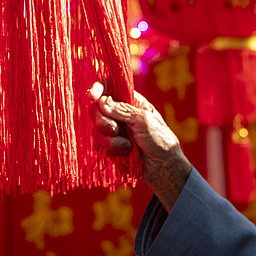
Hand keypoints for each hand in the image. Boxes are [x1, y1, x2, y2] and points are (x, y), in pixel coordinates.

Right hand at [88, 82, 191, 209]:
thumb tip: (101, 102)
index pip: (110, 87)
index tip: (92, 97)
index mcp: (131, 101)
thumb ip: (122, 110)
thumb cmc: (159, 140)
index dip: (98, 88)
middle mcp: (120, 113)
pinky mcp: (109, 145)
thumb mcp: (143, 121)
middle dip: (103, 121)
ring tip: (127, 146)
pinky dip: (108, 148)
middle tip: (115, 130)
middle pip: (97, 109)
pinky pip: (97, 143)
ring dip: (110, 139)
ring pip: (96, 128)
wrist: (162, 167)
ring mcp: (114, 130)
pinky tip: (123, 152)